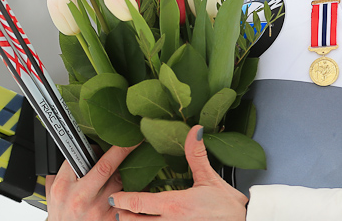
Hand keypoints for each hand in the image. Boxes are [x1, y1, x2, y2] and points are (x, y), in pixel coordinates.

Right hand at [46, 145, 136, 220]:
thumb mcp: (52, 193)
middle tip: (135, 139)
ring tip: (131, 168)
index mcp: (63, 186)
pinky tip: (135, 188)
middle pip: (105, 167)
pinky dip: (134, 192)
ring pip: (120, 181)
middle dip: (122, 150)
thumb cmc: (61, 214)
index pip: (80, 156)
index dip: (94, 147)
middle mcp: (80, 197)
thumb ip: (62, 172)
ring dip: (127, 173)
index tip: (105, 143)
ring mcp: (97, 210)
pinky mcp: (111, 220)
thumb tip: (75, 149)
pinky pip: (129, 200)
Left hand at [111, 125, 247, 220]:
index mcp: (174, 205)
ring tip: (128, 216)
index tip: (114, 195)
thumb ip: (196, 154)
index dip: (121, 200)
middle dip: (122, 215)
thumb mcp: (210, 178)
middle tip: (116, 207)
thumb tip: (194, 130)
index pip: (138, 204)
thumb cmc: (227, 207)